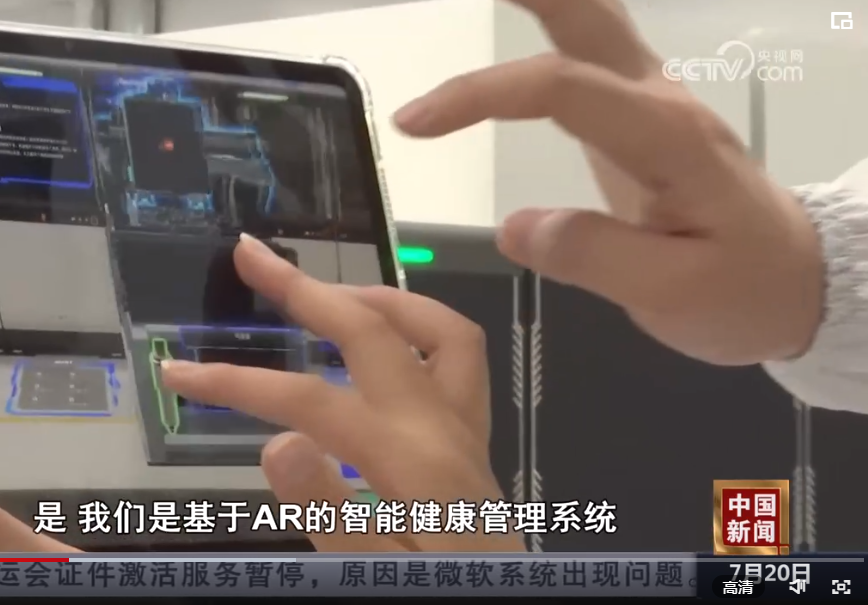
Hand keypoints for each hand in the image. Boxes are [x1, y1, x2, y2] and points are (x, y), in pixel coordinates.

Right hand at [0, 234, 520, 552]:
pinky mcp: (474, 448)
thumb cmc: (442, 597)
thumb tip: (278, 442)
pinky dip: (417, 332)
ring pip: (439, 331)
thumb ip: (331, 513)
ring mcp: (467, 433)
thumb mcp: (380, 579)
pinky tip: (385, 348)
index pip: (310, 401)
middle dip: (305, 290)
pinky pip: (458, 360)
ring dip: (379, 299)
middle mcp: (444, 430)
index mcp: (412, 461)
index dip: (239, 383)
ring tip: (326, 291)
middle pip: (372, 334)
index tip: (178, 375)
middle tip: (252, 258)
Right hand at [393, 0, 823, 365]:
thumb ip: (595, 257)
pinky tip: (515, 18)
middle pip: (585, 14)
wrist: (795, 283)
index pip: (560, 88)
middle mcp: (658, 100)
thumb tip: (518, 229)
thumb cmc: (742, 290)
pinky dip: (544, 20)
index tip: (415, 125)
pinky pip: (587, 47)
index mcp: (664, 137)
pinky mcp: (640, 113)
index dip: (481, 95)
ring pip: (590, 17)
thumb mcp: (673, 294)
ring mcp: (652, 99)